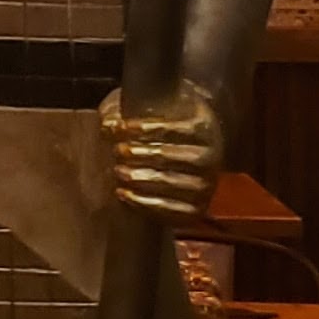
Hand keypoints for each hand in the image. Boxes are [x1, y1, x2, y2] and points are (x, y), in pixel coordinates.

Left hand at [100, 81, 224, 223]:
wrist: (186, 156)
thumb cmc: (160, 126)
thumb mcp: (145, 109)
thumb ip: (124, 111)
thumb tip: (108, 124)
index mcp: (202, 127)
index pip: (171, 128)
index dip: (142, 128)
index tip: (119, 128)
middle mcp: (210, 157)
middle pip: (168, 155)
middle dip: (138, 153)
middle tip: (117, 151)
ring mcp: (206, 185)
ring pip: (168, 182)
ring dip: (139, 177)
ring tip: (118, 171)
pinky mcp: (196, 209)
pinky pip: (168, 208)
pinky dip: (142, 202)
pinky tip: (122, 193)